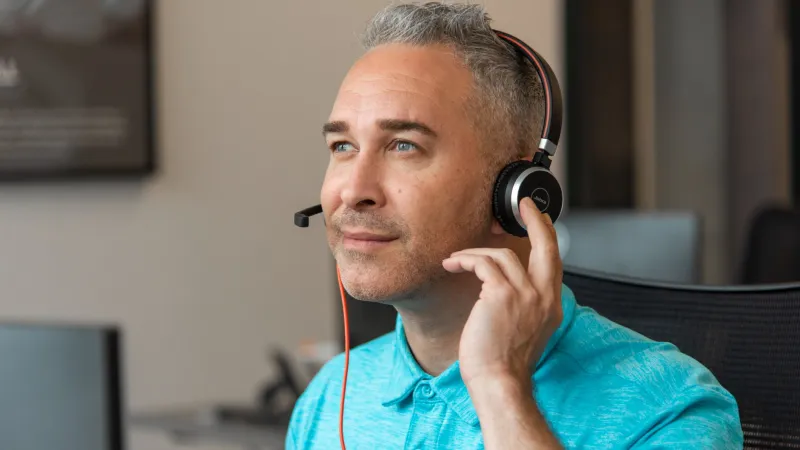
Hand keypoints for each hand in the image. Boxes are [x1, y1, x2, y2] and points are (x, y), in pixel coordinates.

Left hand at [443, 196, 562, 388]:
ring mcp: (525, 294)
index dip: (545, 237)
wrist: (500, 382)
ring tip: (456, 260)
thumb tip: (502, 288)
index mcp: (551, 306)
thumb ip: (522, 306)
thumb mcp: (524, 332)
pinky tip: (452, 265)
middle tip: (524, 205)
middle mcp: (544, 297)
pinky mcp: (501, 294)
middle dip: (536, 220)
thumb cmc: (503, 364)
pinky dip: (464, 260)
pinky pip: (482, 263)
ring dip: (474, 254)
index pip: (553, 262)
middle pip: (547, 245)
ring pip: (502, 255)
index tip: (538, 221)